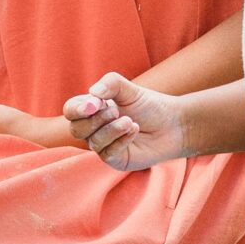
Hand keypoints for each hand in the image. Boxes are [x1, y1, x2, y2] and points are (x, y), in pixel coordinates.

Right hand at [65, 72, 192, 170]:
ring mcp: (103, 146)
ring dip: (112, 129)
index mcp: (92, 110)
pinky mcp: (115, 160)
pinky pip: (108, 153)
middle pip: (76, 129)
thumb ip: (111, 84)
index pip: (71, 110)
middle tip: (116, 111)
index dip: (78, 108)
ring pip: (93, 141)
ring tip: (130, 121)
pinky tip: (135, 129)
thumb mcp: (130, 89)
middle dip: (95, 119)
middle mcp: (94, 129)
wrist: (173, 124)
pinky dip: (121, 140)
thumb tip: (92, 92)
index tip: (96, 103)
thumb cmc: (149, 106)